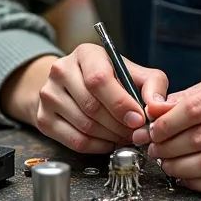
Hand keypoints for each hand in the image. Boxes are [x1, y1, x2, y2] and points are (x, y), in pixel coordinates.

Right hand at [34, 45, 166, 152]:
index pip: (99, 79)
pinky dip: (98, 147)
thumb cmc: (109, 78)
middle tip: (136, 132)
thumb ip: (152, 85)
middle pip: (92, 107)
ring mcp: (48, 95)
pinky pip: (75, 142)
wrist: (73, 84)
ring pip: (84, 126)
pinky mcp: (43, 119)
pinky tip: (110, 141)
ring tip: (125, 136)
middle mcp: (61, 71)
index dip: (120, 103)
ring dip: (111, 137)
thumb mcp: (134, 72)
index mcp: (85, 54)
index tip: (138, 119)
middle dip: (120, 125)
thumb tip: (157, 107)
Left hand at [133, 71, 200, 193]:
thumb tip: (154, 110)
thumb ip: (191, 97)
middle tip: (154, 149)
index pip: (196, 108)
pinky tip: (186, 177)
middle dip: (168, 146)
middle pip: (200, 137)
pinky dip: (198, 183)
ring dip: (179, 167)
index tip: (151, 130)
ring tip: (166, 163)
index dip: (167, 123)